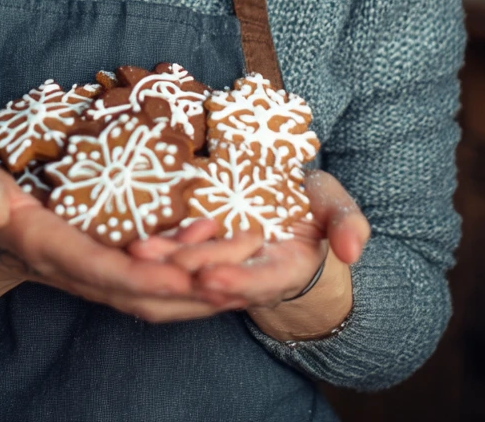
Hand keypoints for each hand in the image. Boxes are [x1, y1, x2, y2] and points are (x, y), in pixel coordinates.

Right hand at [0, 167, 252, 322]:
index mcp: (57, 254)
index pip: (107, 274)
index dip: (147, 279)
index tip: (187, 276)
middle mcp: (88, 272)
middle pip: (148, 293)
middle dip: (198, 287)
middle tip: (244, 268)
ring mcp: (107, 270)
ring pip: (163, 289)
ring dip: (207, 278)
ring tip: (248, 253)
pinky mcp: (120, 259)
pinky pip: (163, 270)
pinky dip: (195, 259)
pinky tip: (220, 233)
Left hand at [126, 169, 368, 336]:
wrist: (290, 201)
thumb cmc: (313, 204)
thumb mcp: (337, 208)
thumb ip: (347, 225)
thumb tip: (352, 249)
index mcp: (283, 270)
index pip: (259, 282)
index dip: (236, 281)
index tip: (212, 277)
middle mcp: (247, 274)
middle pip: (214, 278)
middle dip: (184, 269)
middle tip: (156, 258)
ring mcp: (221, 263)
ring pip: (188, 270)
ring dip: (162, 262)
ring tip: (136, 248)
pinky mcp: (198, 247)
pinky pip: (176, 251)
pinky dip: (158, 245)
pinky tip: (132, 234)